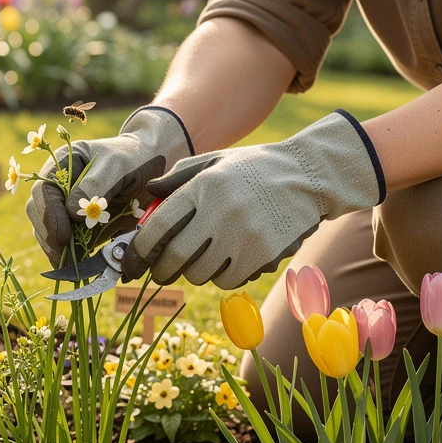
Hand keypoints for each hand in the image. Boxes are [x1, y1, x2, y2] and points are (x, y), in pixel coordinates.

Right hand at [25, 106, 191, 266]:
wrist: (149, 168)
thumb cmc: (134, 160)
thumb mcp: (118, 166)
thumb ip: (96, 185)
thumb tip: (71, 212)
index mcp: (61, 163)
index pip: (43, 191)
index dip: (50, 215)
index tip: (64, 237)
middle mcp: (56, 185)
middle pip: (38, 213)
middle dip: (50, 237)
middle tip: (66, 259)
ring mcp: (62, 206)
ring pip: (46, 231)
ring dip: (56, 250)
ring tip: (72, 266)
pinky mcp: (74, 225)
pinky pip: (63, 243)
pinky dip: (68, 256)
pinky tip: (78, 267)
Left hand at [120, 111, 385, 288]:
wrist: (309, 176)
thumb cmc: (254, 169)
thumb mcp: (215, 161)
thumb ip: (178, 177)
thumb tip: (147, 194)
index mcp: (202, 187)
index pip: (158, 227)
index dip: (139, 251)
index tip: (132, 262)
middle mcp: (219, 212)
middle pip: (175, 258)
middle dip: (161, 270)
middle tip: (159, 273)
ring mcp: (242, 235)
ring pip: (199, 273)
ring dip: (193, 272)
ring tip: (200, 260)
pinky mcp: (261, 255)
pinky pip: (227, 281)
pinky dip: (221, 277)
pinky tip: (226, 263)